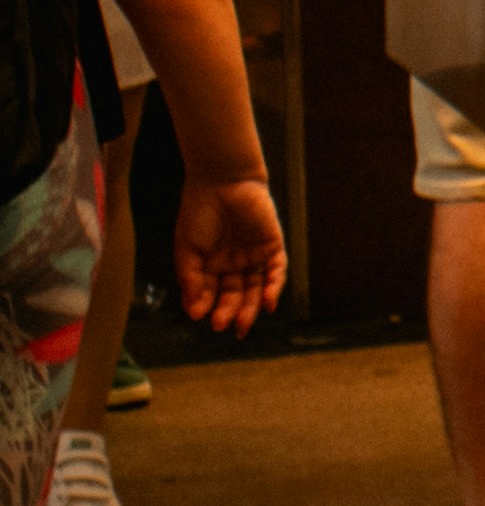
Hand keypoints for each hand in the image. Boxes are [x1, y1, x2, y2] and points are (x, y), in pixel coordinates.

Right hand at [171, 171, 286, 335]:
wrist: (220, 181)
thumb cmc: (198, 212)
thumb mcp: (187, 249)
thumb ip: (191, 279)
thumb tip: (193, 310)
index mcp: (212, 267)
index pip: (211, 295)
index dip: (206, 306)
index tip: (199, 316)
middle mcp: (234, 265)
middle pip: (235, 296)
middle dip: (228, 312)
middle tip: (220, 325)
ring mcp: (254, 257)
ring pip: (256, 290)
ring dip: (251, 308)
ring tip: (241, 324)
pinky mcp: (271, 247)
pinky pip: (276, 272)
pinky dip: (274, 288)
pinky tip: (268, 304)